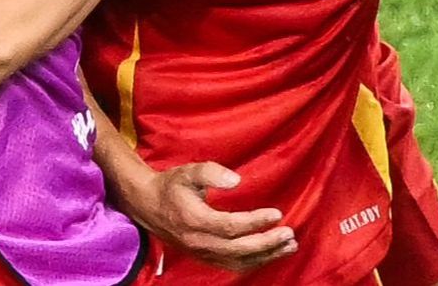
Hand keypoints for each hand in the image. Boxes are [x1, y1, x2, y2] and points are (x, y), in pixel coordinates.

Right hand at [118, 161, 295, 271]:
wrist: (148, 206)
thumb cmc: (171, 186)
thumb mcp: (188, 171)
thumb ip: (211, 172)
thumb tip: (237, 181)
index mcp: (194, 219)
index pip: (230, 226)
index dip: (255, 222)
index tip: (277, 213)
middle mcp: (198, 241)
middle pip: (238, 249)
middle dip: (266, 243)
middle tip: (289, 234)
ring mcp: (201, 253)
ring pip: (238, 262)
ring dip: (266, 256)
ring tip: (289, 246)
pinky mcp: (204, 257)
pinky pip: (232, 265)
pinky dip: (254, 262)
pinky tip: (270, 253)